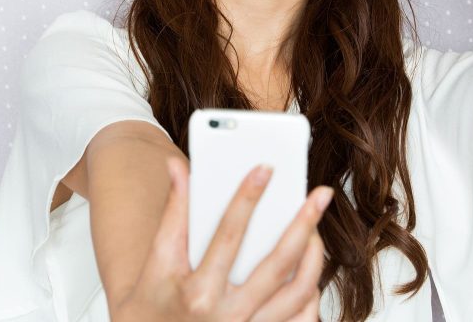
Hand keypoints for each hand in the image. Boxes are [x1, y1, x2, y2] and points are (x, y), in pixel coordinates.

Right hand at [110, 157, 333, 321]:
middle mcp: (227, 316)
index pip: (228, 235)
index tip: (265, 168)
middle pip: (277, 264)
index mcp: (197, 292)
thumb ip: (174, 213)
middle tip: (320, 195)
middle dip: (303, 224)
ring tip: (314, 230)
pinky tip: (309, 268)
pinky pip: (301, 319)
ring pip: (298, 293)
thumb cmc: (152, 307)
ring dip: (313, 257)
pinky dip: (311, 293)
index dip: (246, 198)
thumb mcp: (156, 263)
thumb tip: (178, 166)